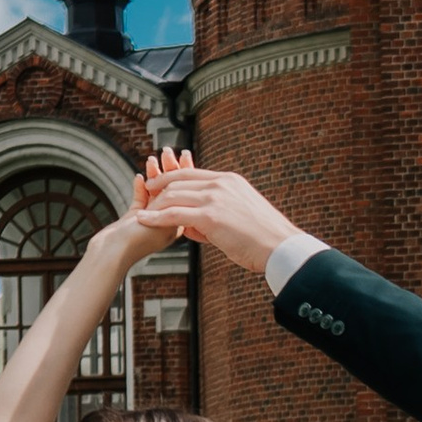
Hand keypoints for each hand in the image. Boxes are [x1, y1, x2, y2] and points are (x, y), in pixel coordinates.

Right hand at [102, 154, 190, 267]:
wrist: (109, 256)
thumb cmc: (137, 245)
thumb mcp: (163, 224)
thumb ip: (175, 209)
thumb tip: (195, 194)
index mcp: (176, 224)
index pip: (185, 195)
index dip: (186, 174)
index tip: (185, 156)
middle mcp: (165, 222)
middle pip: (171, 191)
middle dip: (170, 170)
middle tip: (169, 151)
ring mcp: (149, 220)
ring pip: (154, 193)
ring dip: (154, 175)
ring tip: (153, 159)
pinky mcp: (132, 220)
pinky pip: (139, 200)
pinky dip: (140, 188)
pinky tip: (138, 178)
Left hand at [139, 160, 304, 273]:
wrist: (280, 247)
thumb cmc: (264, 238)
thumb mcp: (240, 217)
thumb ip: (214, 217)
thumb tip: (191, 228)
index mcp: (229, 181)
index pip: (192, 173)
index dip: (172, 177)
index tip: (158, 184)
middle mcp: (221, 184)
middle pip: (179, 181)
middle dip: (159, 188)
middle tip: (145, 195)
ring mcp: (215, 198)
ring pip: (174, 195)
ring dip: (155, 204)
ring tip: (141, 211)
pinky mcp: (210, 216)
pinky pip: (175, 214)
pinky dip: (156, 217)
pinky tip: (144, 220)